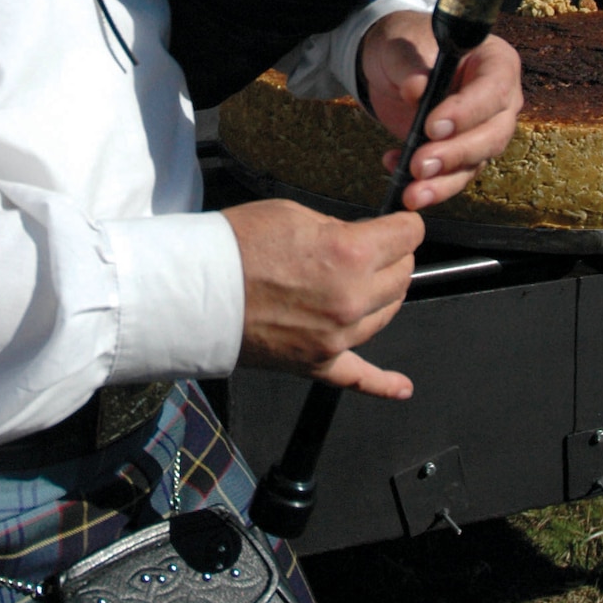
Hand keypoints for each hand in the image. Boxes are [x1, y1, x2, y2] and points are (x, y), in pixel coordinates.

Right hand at [221, 197, 422, 399]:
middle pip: (402, 274)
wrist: (195, 289)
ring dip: (383, 294)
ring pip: (387, 313)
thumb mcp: (295, 213)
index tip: (402, 222)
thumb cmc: (236, 246)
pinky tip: (402, 388)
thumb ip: (339, 229)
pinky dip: (384, 386)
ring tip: (365, 281)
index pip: (407, 236)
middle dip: (394, 255)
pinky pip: (359, 378)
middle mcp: (352, 299)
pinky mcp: (317, 363)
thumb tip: (359, 240)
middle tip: (375, 246)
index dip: (405, 224)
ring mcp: (337, 336)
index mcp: (351, 254)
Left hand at [359, 13, 522, 209]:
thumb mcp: (400, 45)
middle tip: (420, 165)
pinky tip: (399, 179)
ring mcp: (484, 129)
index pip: (493, 90)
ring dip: (443, 182)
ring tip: (412, 193)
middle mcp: (499, 100)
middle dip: (456, 154)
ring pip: (475, 163)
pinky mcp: (464, 154)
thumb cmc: (405, 44)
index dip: (467, 112)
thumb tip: (416, 90)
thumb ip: (409, 65)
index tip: (433, 126)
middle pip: (493, 134)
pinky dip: (429, 184)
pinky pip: (454, 176)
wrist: (392, 66)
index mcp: (495, 62)